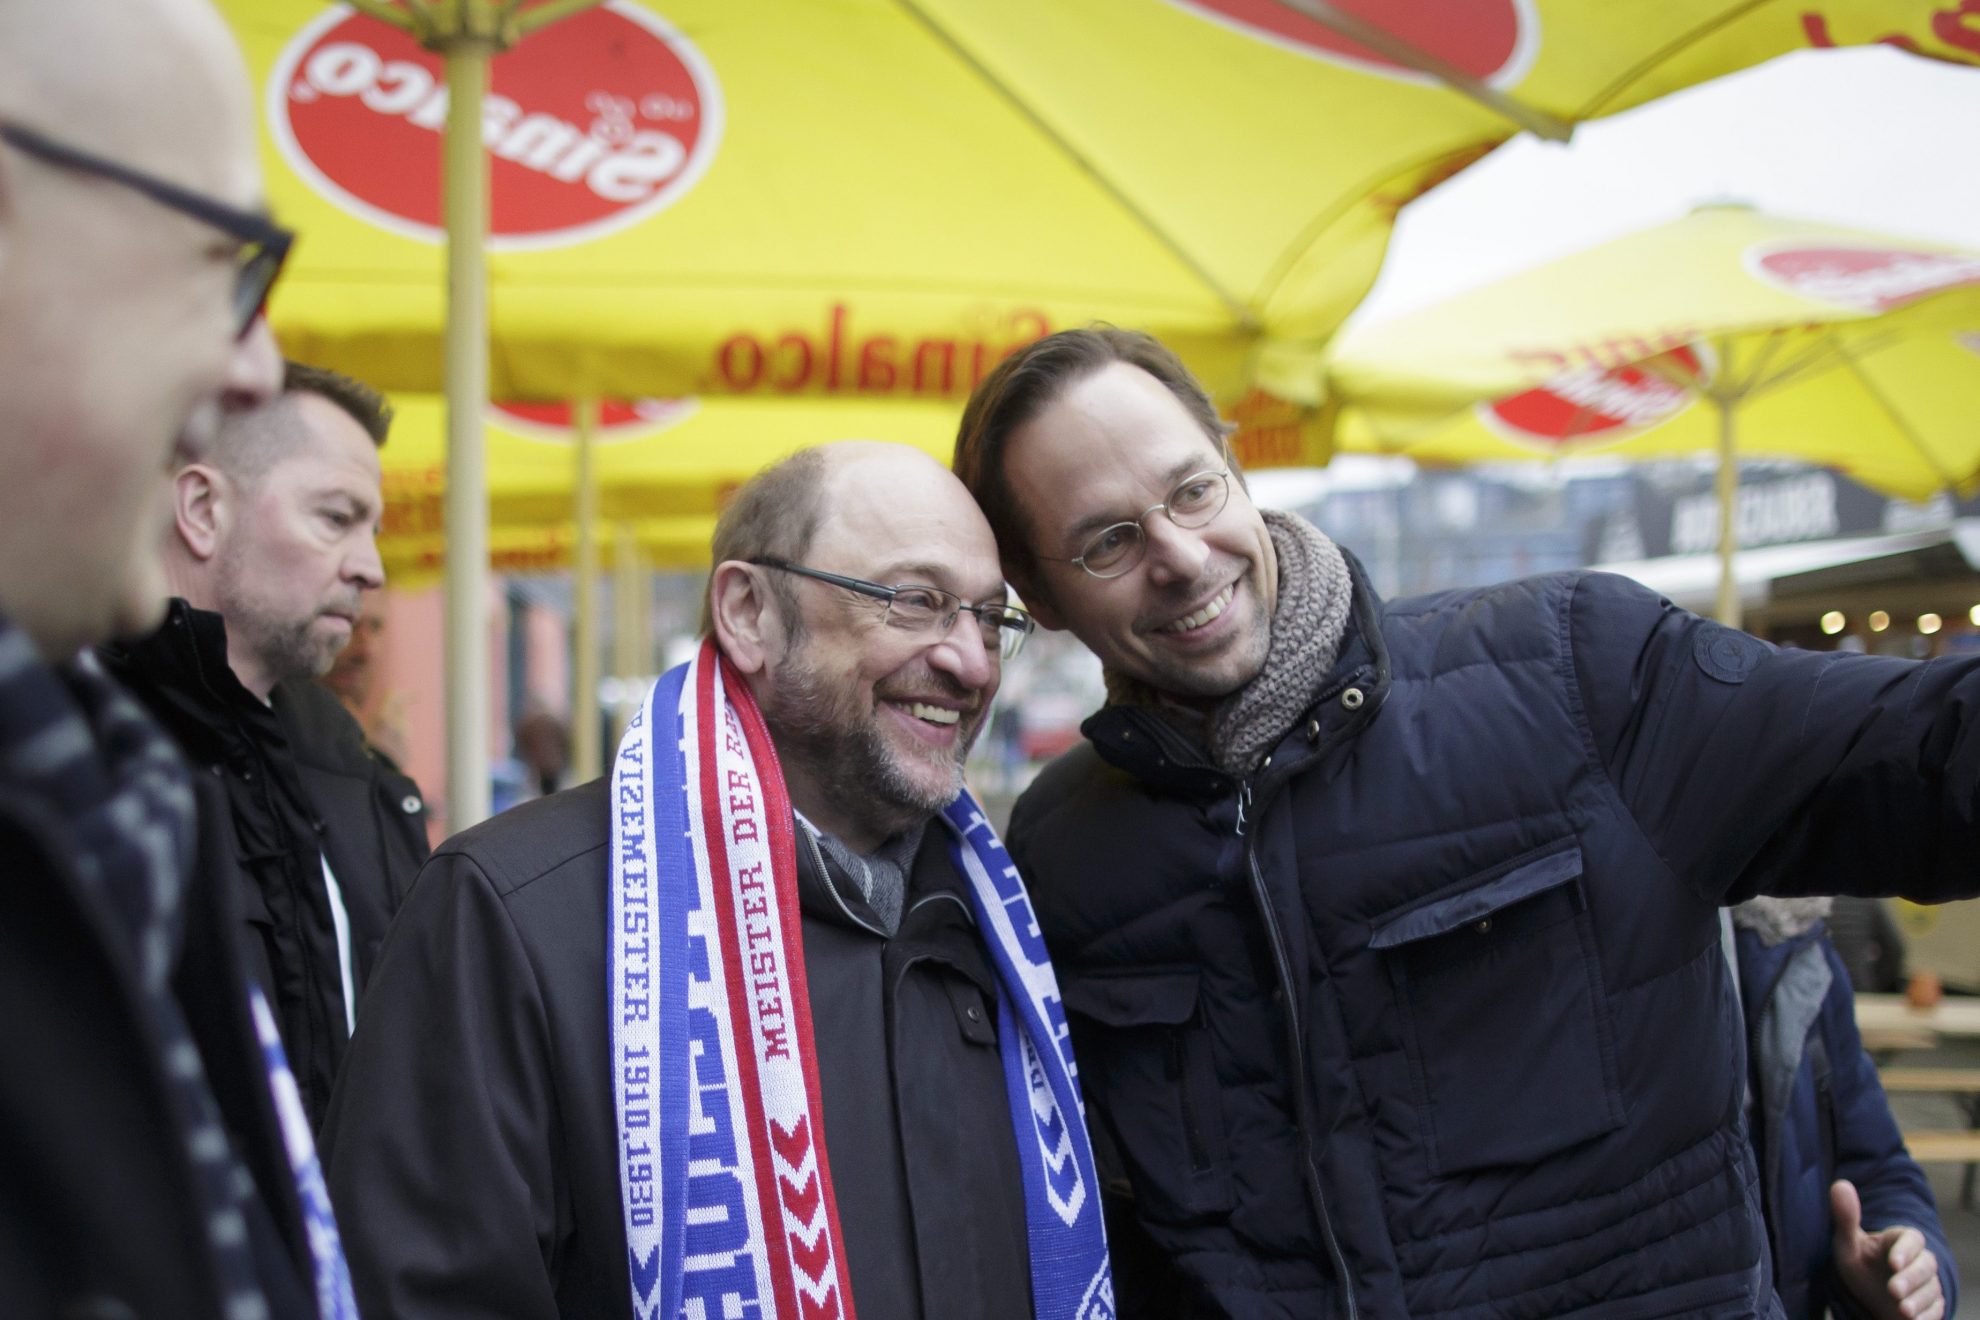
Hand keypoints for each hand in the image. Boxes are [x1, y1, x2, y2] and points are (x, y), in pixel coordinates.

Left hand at [1829, 1179, 1944, 1319]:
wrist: (1870, 1297)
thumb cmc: (1861, 1265)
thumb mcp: (1848, 1244)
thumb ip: (1846, 1218)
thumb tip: (1840, 1184)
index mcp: (1899, 1240)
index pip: (1912, 1239)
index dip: (1906, 1250)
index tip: (1893, 1262)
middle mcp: (1918, 1260)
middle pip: (1926, 1265)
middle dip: (1911, 1278)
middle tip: (1894, 1290)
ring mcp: (1927, 1283)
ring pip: (1931, 1289)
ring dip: (1918, 1299)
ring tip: (1902, 1308)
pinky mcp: (1931, 1304)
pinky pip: (1935, 1309)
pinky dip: (1926, 1316)